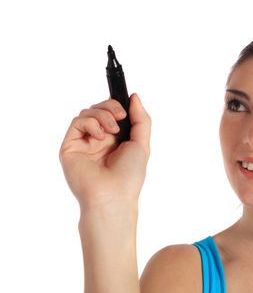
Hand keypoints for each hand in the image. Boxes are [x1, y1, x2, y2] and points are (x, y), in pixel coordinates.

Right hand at [59, 93, 150, 210]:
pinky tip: (100, 137)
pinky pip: (77, 122)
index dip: (117, 105)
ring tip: (112, 131)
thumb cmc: (129, 176)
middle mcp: (98, 141)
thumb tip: (134, 97)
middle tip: (120, 116)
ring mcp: (83, 144)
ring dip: (102, 115)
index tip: (126, 106)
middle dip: (111, 107)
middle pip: (99, 109)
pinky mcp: (70, 147)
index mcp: (115, 140)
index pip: (112, 113)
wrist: (113, 196)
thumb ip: (141, 119)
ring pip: (87, 113)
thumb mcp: (142, 144)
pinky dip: (91, 123)